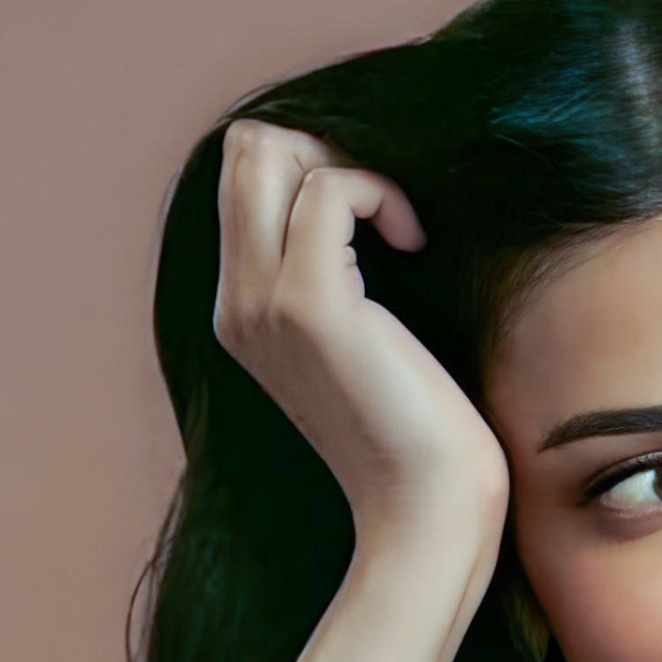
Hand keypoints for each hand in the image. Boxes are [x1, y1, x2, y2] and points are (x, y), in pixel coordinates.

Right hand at [212, 119, 510, 567]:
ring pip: (269, 152)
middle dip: (321, 148)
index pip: (240, 179)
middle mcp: (237, 304)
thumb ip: (335, 274)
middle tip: (381, 208)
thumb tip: (353, 195)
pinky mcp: (309, 304)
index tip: (371, 217)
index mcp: (241, 312)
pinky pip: (329, 187)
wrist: (424, 513)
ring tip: (396, 227)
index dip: (308, 164)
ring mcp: (263, 302)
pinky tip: (413, 242)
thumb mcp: (358, 341)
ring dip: (348, 164)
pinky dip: (378, 192)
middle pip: (242, 150)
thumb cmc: (415, 435)